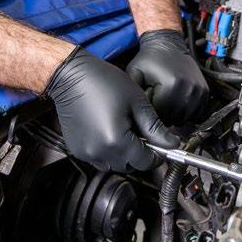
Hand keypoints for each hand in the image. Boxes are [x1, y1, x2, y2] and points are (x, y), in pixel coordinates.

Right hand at [45, 46, 178, 171]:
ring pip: (114, 165)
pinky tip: (108, 130)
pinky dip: (108, 151)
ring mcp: (86, 152)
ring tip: (123, 129)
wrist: (70, 75)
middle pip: (130, 166)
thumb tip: (171, 144)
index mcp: (116, 140)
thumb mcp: (136, 101)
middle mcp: (100, 152)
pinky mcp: (77, 150)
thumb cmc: (102, 82)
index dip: (157, 154)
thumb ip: (154, 127)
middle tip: (140, 130)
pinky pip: (99, 159)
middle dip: (140, 153)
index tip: (160, 143)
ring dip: (123, 154)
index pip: (145, 162)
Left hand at [127, 29, 208, 124]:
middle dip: (164, 116)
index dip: (152, 113)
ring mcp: (198, 90)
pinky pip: (197, 113)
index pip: (161, 116)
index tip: (149, 104)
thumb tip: (137, 115)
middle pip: (174, 118)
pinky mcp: (204, 91)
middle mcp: (188, 88)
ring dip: (176, 115)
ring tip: (167, 103)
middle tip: (157, 103)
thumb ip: (134, 95)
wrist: (168, 43)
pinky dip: (187, 112)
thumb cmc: (149, 59)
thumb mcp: (135, 73)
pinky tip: (178, 102)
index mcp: (171, 85)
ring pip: (186, 118)